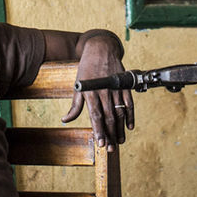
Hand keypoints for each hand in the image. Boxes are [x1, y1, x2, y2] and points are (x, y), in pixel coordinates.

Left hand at [63, 31, 131, 151]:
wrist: (100, 48)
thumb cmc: (87, 68)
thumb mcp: (77, 85)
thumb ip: (75, 105)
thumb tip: (65, 120)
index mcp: (90, 92)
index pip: (96, 116)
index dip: (99, 131)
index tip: (101, 143)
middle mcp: (104, 91)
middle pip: (109, 117)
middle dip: (110, 134)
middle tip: (111, 148)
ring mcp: (115, 88)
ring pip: (119, 112)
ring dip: (120, 128)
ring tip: (120, 141)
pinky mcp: (124, 85)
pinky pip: (129, 102)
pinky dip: (130, 115)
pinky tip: (129, 126)